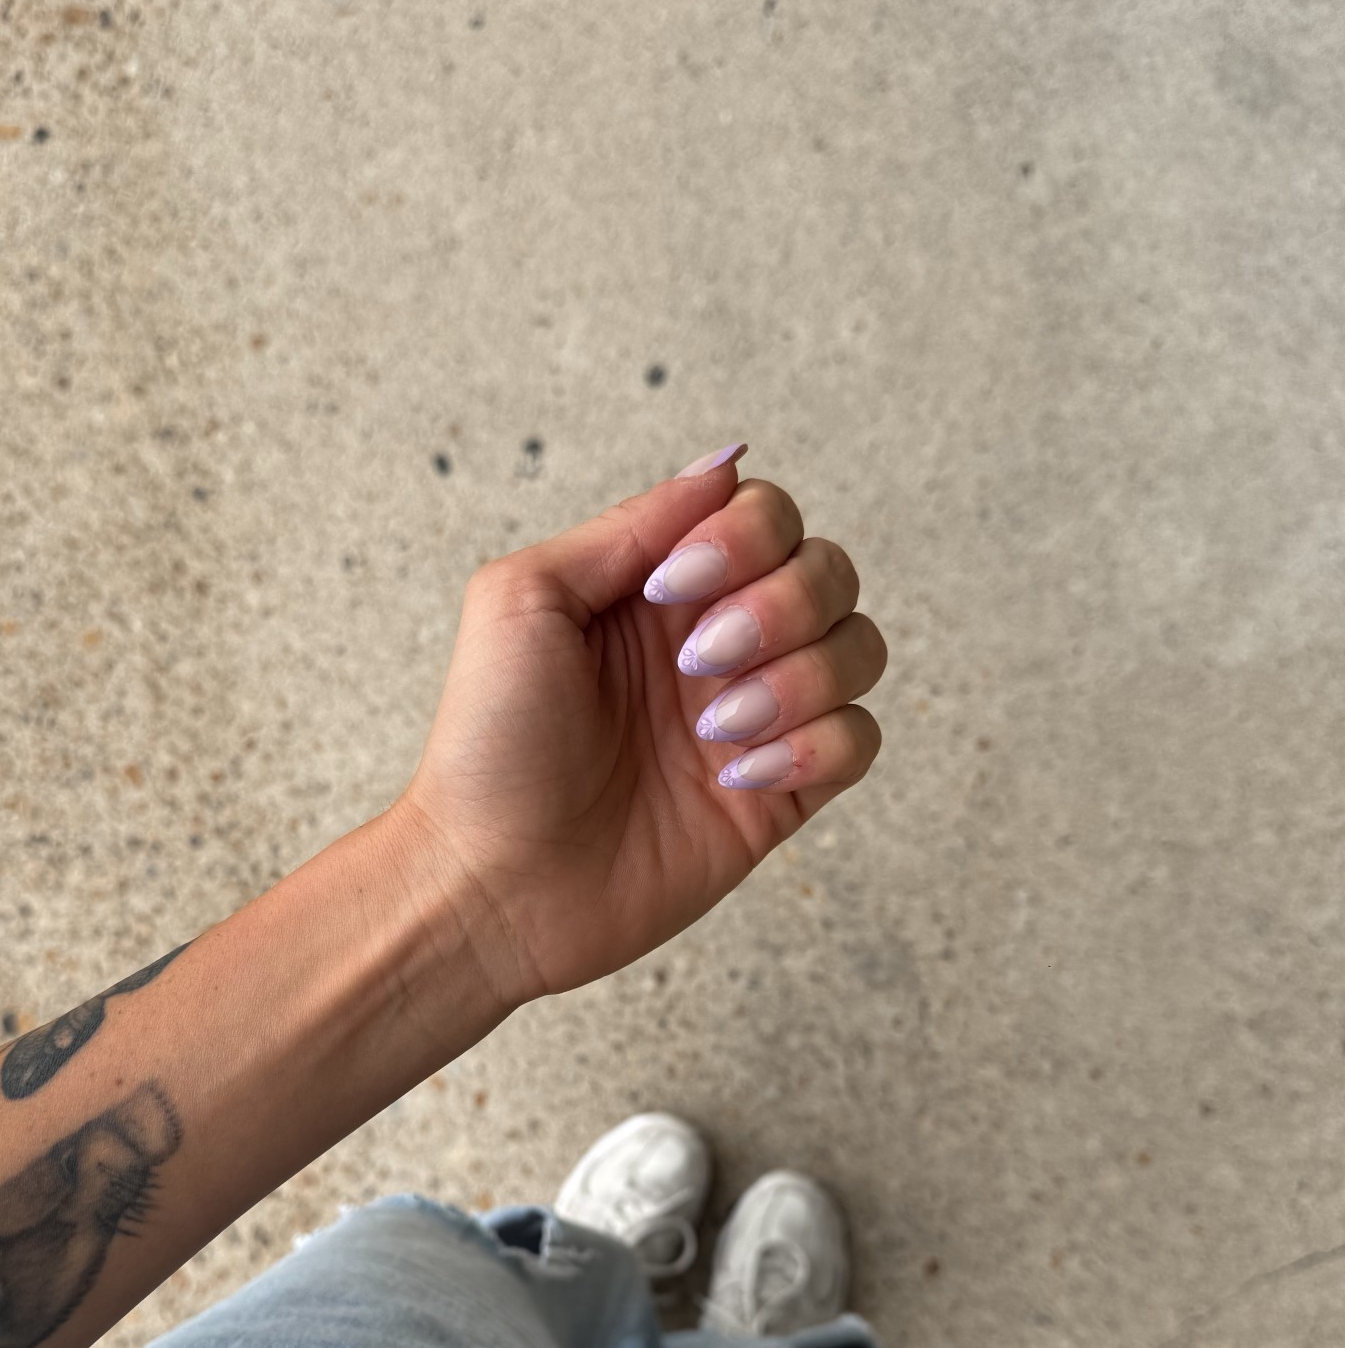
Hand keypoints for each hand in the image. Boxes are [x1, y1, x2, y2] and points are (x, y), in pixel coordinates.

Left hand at [394, 446, 886, 1006]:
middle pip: (827, 570)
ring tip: (715, 731)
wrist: (489, 882)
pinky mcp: (778, 795)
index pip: (764, 515)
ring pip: (859, 648)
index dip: (745, 537)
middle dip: (780, 607)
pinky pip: (859, 740)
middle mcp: (717, 643)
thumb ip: (631, 525)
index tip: (670, 588)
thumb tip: (726, 465)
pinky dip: (816, 746)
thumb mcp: (525, 598)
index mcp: (659, 587)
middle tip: (696, 664)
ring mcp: (753, 718)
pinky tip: (736, 779)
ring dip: (801, 680)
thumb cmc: (487, 745)